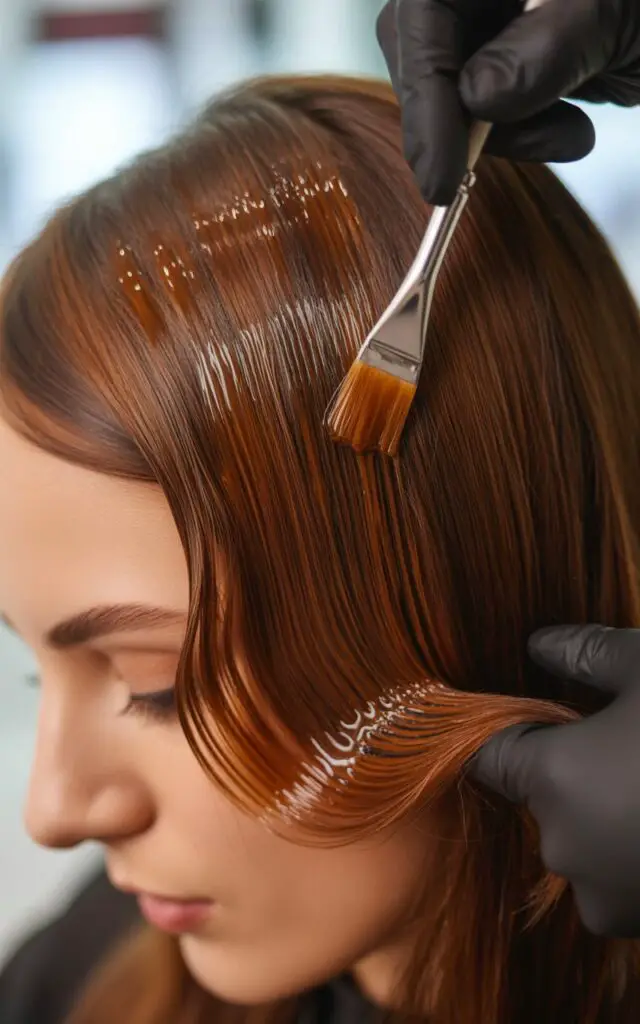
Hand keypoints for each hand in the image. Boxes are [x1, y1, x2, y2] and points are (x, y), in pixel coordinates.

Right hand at [377, 0, 639, 204]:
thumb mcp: (614, 13)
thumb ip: (545, 48)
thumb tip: (475, 99)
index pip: (422, 16)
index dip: (424, 97)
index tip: (439, 174)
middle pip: (424, 49)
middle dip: (455, 116)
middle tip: (479, 172)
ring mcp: (500, 13)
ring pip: (452, 84)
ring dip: (502, 130)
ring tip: (571, 134)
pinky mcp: (517, 49)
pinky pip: (489, 100)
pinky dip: (525, 129)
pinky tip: (571, 125)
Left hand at [472, 625, 639, 937]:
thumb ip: (584, 652)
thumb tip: (540, 644)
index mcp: (553, 780)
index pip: (488, 755)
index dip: (501, 729)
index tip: (518, 713)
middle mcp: (567, 849)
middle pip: (543, 796)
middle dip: (574, 766)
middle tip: (628, 738)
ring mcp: (611, 900)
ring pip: (585, 839)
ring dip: (610, 811)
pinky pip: (623, 876)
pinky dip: (637, 847)